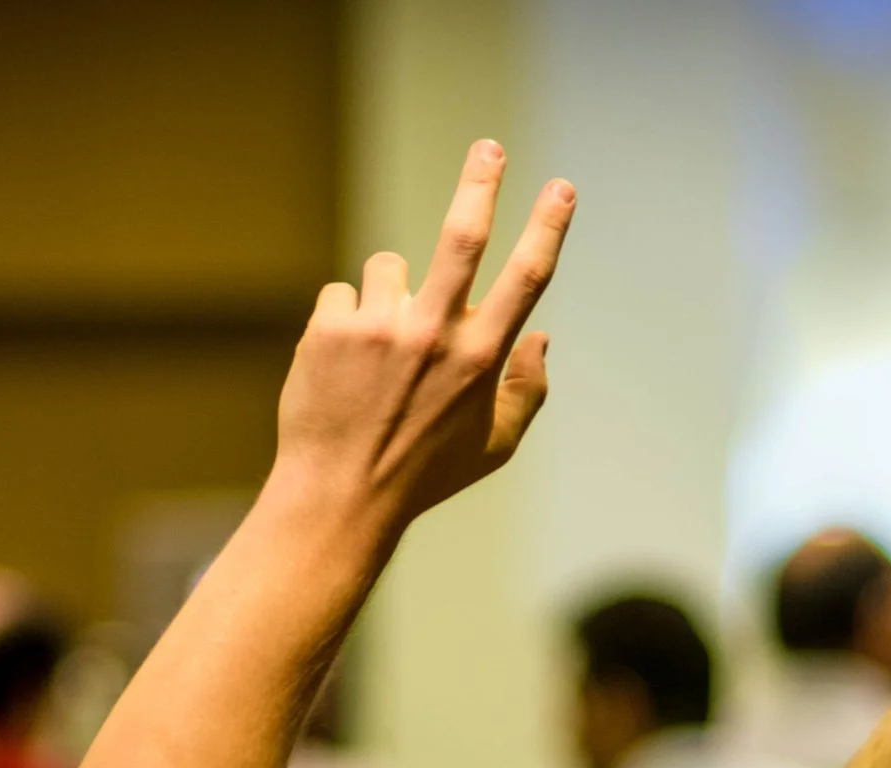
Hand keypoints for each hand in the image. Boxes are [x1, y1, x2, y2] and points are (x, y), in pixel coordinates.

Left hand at [271, 139, 574, 525]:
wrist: (337, 497)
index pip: (526, 278)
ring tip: (375, 350)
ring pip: (388, 267)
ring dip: (387, 294)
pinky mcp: (329, 329)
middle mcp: (433, 335)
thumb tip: (541, 335)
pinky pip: (342, 293)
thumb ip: (527, 391)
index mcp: (481, 358)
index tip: (561, 188)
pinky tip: (339, 364)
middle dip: (482, 183)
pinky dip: (343, 320)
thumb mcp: (492, 447)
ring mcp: (379, 328)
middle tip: (488, 148)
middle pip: (462, 235)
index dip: (548, 227)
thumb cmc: (422, 474)